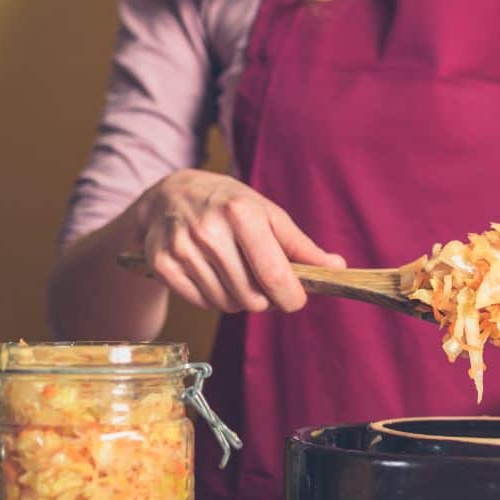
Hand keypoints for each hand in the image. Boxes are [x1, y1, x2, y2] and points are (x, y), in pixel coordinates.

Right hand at [133, 170, 344, 312]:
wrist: (170, 194)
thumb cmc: (228, 204)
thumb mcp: (267, 213)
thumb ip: (301, 245)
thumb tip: (338, 267)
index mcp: (241, 213)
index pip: (273, 275)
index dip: (291, 297)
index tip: (296, 300)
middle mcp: (208, 230)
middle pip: (251, 297)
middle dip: (265, 299)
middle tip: (262, 282)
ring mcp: (182, 248)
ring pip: (227, 304)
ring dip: (238, 299)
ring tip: (234, 273)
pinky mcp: (162, 264)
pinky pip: (202, 303)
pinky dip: (213, 298)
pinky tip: (212, 274)